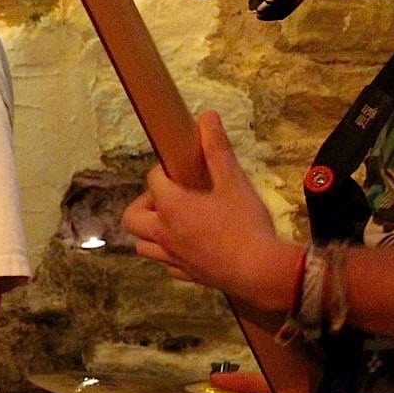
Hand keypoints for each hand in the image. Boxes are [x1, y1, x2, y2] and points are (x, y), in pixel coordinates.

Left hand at [121, 111, 298, 314]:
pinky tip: (189, 248)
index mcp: (172, 207)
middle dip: (143, 204)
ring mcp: (173, 258)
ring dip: (150, 233)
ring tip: (173, 223)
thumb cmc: (246, 224)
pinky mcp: (188, 276)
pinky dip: (170, 255)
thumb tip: (207, 116)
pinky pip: (167, 266)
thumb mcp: (234, 182)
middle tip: (169, 197)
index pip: (153, 180)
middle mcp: (164, 234)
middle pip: (132, 217)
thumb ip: (217, 149)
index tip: (180, 169)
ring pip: (142, 246)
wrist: (262, 272)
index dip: (164, 171)